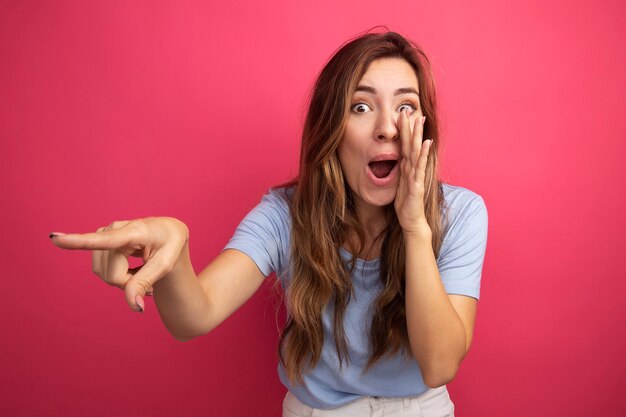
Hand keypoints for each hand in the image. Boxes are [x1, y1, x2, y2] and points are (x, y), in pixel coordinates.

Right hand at [50, 217, 188, 311]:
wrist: (169, 233)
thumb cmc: (170, 246)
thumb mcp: (165, 265)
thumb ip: (145, 284)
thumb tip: (134, 306)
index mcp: (136, 231)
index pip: (105, 240)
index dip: (78, 241)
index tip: (54, 238)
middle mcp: (116, 228)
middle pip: (110, 273)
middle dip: (127, 283)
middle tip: (149, 282)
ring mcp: (106, 233)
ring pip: (102, 273)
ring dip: (122, 280)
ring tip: (142, 271)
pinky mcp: (101, 239)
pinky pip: (100, 269)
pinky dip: (116, 275)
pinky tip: (132, 268)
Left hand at [394, 109, 432, 234]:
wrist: (412, 221)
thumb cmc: (406, 204)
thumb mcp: (398, 184)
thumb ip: (398, 172)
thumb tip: (392, 162)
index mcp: (406, 167)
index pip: (404, 145)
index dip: (403, 131)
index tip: (401, 114)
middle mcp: (412, 168)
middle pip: (411, 144)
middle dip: (410, 127)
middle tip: (408, 109)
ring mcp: (416, 175)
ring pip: (416, 151)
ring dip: (417, 135)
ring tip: (419, 120)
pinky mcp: (417, 184)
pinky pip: (420, 166)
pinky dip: (423, 154)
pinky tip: (426, 143)